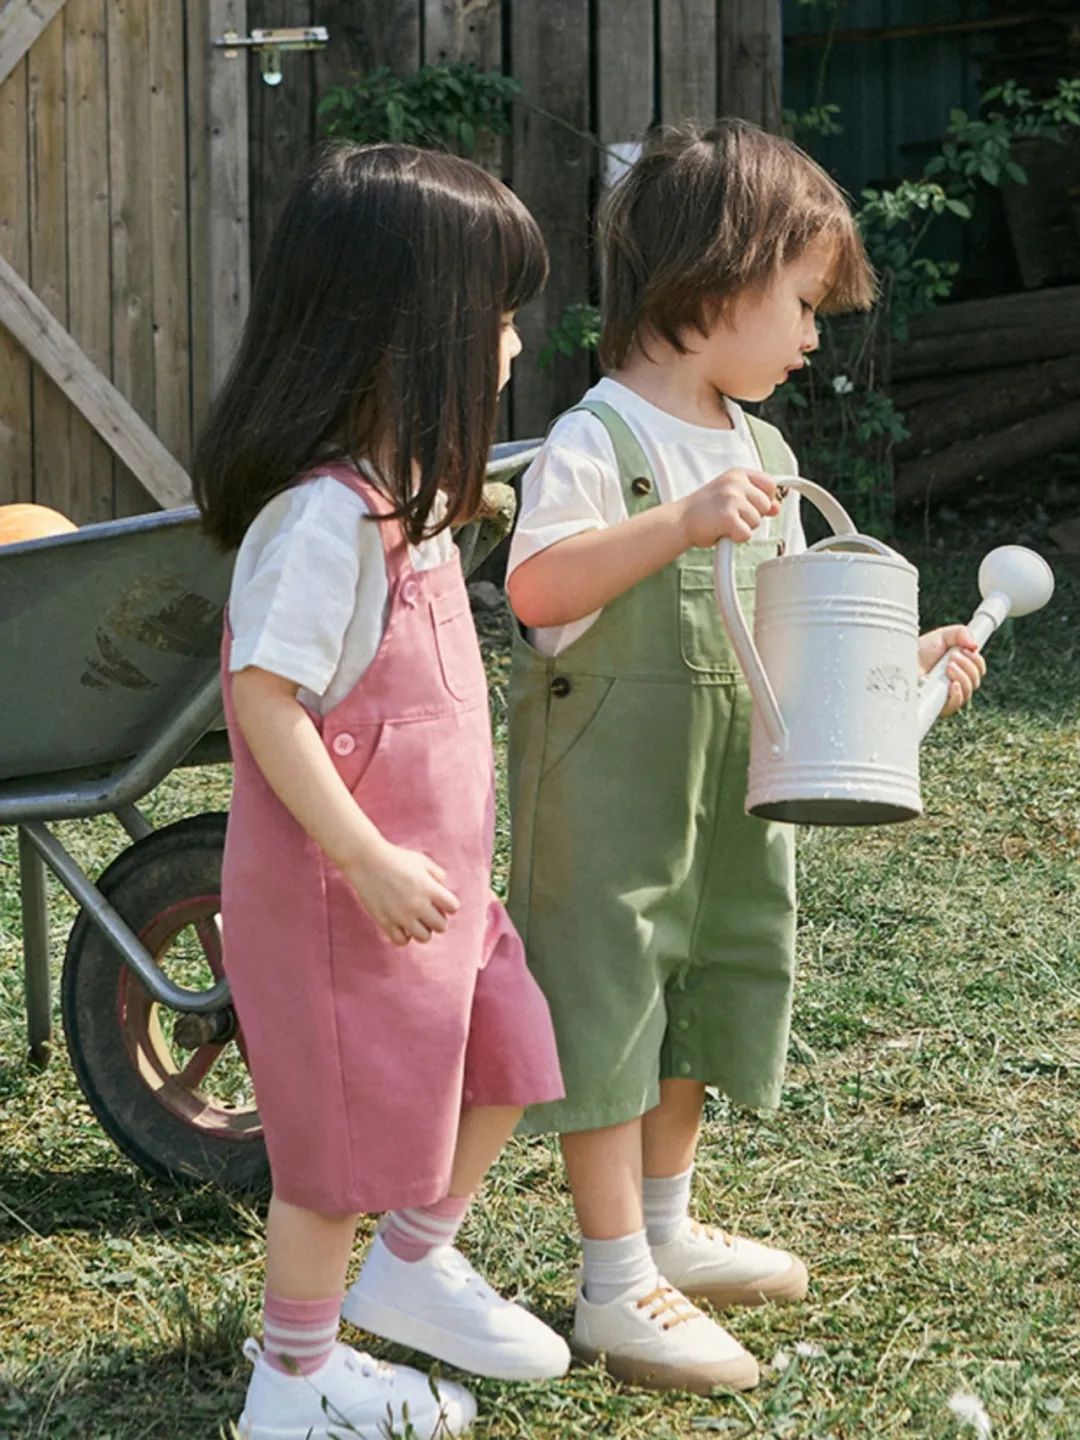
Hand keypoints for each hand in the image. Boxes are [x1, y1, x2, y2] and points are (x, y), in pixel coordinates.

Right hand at [345, 842, 460, 946]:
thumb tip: (443, 889)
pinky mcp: (385, 922)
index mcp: (430, 888)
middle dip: (436, 919)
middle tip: (426, 911)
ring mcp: (401, 916)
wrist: (366, 860)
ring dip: (421, 930)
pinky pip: (402, 941)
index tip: (438, 901)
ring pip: (424, 938)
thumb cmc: (395, 858)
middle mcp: (418, 905)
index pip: (453, 908)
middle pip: (441, 927)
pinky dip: (403, 936)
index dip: (448, 905)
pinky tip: (400, 924)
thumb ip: (437, 875)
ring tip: (413, 919)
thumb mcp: (422, 861)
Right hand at [678, 468, 779, 547]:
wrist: (679, 521)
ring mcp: (732, 498)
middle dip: (752, 515)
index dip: (765, 499)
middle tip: (732, 516)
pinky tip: (722, 531)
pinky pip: (746, 535)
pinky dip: (736, 538)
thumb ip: (754, 499)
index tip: (753, 506)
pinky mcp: (728, 517)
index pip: (769, 484)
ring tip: (724, 523)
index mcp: (738, 474)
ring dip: (743, 527)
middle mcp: (736, 483)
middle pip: (765, 505)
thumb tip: (776, 508)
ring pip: (757, 522)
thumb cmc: (704, 510)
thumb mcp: (731, 496)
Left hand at [918, 624, 985, 716]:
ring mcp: (945, 695)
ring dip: (962, 676)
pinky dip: (957, 694)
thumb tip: (975, 645)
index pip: (978, 670)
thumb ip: (960, 633)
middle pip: (976, 681)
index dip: (977, 661)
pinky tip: (952, 684)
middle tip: (952, 657)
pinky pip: (955, 705)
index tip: (969, 650)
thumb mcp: (941, 636)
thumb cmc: (917, 651)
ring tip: (947, 666)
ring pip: (968, 692)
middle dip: (968, 666)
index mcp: (958, 667)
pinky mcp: (936, 705)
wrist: (898, 662)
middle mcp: (954, 682)